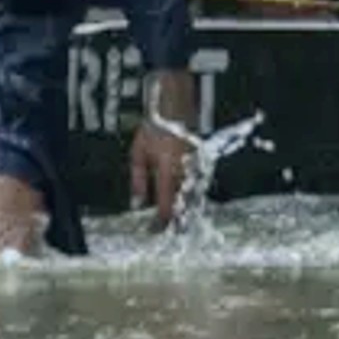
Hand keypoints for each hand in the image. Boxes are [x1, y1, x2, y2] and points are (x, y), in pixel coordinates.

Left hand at [128, 70, 201, 224]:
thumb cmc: (154, 127)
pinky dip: (191, 197)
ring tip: (178, 224)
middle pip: (182, 205)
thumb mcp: (138, 153)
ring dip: (184, 211)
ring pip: (191, 197)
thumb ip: (138, 180)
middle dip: (176, 221)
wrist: (173, 106)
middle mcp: (185, 172)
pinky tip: (186, 204)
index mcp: (168, 171)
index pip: (165, 205)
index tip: (153, 231)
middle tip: (169, 233)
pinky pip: (196, 186)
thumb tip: (137, 203)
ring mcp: (196, 167)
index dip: (160, 222)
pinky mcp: (201, 163)